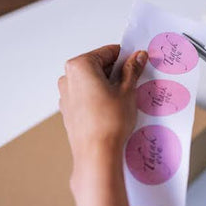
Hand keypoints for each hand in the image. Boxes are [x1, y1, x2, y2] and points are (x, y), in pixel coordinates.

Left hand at [58, 45, 147, 175]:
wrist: (97, 153)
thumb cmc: (109, 122)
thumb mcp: (127, 90)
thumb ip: (132, 69)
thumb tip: (138, 56)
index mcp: (80, 66)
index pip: (108, 52)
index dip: (126, 57)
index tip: (138, 63)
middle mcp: (68, 78)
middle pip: (98, 66)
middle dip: (117, 72)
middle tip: (134, 82)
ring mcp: (66, 95)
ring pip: (93, 81)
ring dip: (109, 85)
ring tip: (125, 98)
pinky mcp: (69, 110)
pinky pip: (87, 96)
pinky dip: (101, 97)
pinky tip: (114, 108)